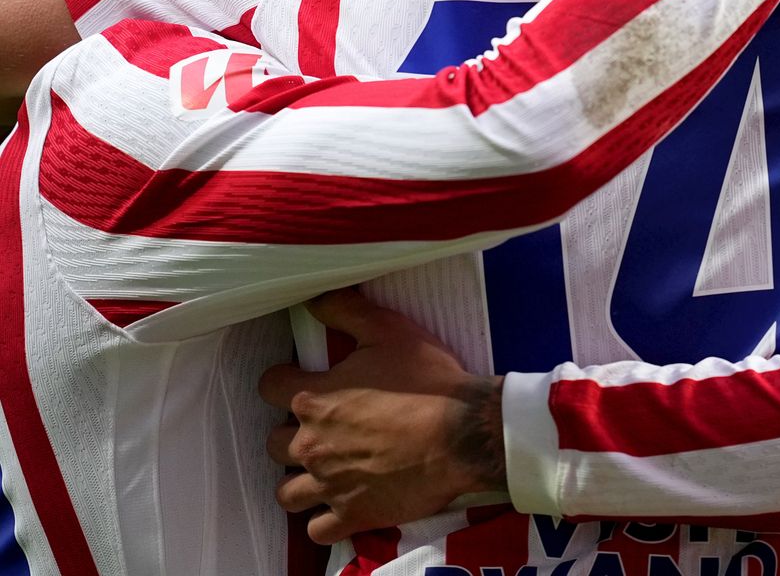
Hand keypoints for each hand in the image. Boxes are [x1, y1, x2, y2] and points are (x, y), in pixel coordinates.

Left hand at [259, 289, 504, 544]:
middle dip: (288, 433)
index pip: (270, 387)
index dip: (283, 379)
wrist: (463, 433)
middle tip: (317, 426)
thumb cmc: (426, 380)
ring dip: (299, 480)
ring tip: (322, 469)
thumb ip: (345, 311)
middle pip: (272, 444)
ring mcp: (329, 485)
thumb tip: (313, 297)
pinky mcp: (352, 515)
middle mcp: (312, 445)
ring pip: (287, 493)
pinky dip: (323, 518)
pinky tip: (340, 502)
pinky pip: (317, 530)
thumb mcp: (388, 330)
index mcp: (315, 399)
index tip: (299, 378)